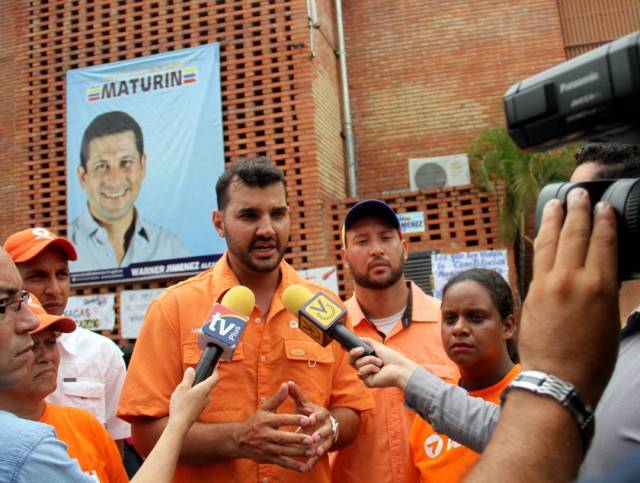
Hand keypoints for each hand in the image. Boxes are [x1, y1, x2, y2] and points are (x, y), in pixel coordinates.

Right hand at [167, 367, 218, 432]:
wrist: (179, 424)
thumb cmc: (181, 406)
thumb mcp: (182, 388)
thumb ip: (188, 378)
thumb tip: (192, 370)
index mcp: (205, 389)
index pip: (215, 378)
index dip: (215, 371)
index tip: (214, 367)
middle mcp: (207, 396)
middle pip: (209, 385)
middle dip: (202, 380)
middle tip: (193, 378)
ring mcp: (204, 404)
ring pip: (204, 393)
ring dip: (198, 390)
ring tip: (186, 390)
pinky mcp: (200, 410)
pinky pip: (200, 400)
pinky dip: (195, 397)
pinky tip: (186, 399)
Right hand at [236, 382, 315, 471]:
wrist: (239, 440)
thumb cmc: (256, 421)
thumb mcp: (265, 408)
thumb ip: (277, 398)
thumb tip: (287, 384)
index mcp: (266, 421)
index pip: (282, 419)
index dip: (294, 420)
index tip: (307, 419)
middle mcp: (266, 435)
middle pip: (283, 438)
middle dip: (297, 439)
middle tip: (311, 439)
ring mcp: (267, 448)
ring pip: (285, 452)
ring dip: (299, 453)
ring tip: (313, 451)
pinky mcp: (268, 459)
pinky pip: (283, 463)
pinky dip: (294, 466)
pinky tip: (305, 467)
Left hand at [287, 381, 331, 461]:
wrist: (327, 426)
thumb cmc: (310, 413)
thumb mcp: (304, 404)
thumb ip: (297, 395)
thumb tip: (288, 382)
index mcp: (322, 413)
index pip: (319, 415)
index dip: (314, 417)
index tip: (309, 419)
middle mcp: (327, 426)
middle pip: (325, 430)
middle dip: (319, 434)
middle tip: (312, 438)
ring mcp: (327, 438)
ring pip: (324, 444)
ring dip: (319, 448)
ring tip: (314, 453)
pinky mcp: (323, 449)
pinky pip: (319, 457)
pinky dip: (313, 462)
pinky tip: (306, 468)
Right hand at [349, 338, 417, 389]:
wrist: (399, 367)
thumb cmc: (391, 357)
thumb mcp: (377, 346)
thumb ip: (366, 341)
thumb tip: (357, 338)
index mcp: (367, 360)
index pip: (354, 356)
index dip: (349, 351)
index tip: (343, 345)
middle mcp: (366, 368)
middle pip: (350, 361)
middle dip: (354, 353)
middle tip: (362, 350)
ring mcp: (366, 375)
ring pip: (357, 364)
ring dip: (370, 360)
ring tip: (380, 363)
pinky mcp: (367, 382)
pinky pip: (362, 372)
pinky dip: (371, 368)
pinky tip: (379, 370)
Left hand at [520, 189, 618, 404]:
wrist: (557, 378)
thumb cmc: (592, 358)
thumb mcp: (610, 321)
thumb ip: (604, 292)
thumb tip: (601, 274)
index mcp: (599, 287)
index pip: (602, 242)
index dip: (603, 220)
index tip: (602, 205)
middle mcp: (572, 280)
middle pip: (575, 234)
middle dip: (577, 210)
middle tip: (579, 193)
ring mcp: (548, 284)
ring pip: (550, 241)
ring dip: (554, 219)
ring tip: (557, 202)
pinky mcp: (531, 291)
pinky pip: (537, 257)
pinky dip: (540, 240)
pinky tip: (542, 231)